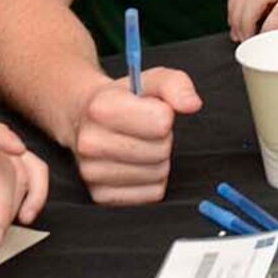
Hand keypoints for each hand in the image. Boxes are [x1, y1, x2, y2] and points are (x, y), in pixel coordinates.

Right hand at [67, 70, 201, 204]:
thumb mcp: (151, 80)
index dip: (166, 115)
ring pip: (157, 174)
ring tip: (140, 145)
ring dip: (159, 161)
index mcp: (101, 107)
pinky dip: (151, 181)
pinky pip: (151, 194)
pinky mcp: (101, 196)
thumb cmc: (124, 100)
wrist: (85, 119)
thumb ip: (176, 85)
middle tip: (146, 130)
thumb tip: (192, 104)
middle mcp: (90, 142)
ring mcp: (92, 173)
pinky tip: (136, 164)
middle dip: (163, 139)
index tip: (153, 110)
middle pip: (160, 151)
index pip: (160, 122)